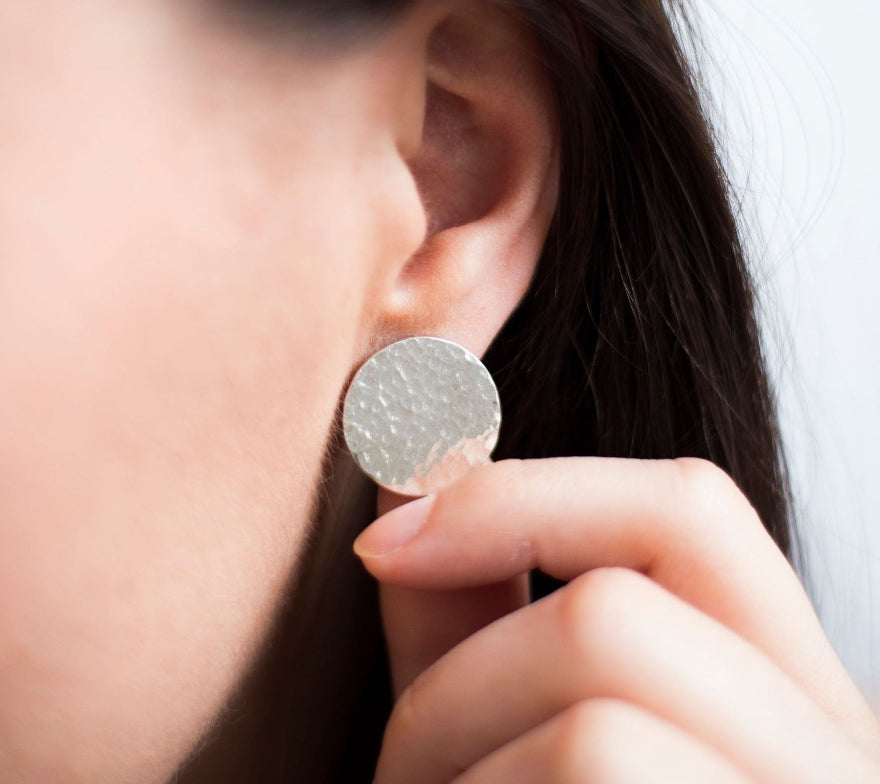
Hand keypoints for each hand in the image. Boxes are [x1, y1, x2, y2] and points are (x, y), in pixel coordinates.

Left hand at [353, 457, 879, 782]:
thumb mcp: (511, 739)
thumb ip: (468, 613)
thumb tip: (410, 465)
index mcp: (792, 702)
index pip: (689, 509)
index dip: (522, 492)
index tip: (382, 536)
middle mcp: (838, 771)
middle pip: (616, 620)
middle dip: (454, 688)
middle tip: (400, 781)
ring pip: (595, 734)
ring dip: (451, 781)